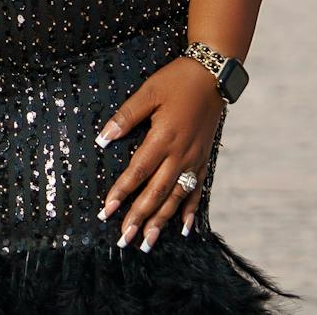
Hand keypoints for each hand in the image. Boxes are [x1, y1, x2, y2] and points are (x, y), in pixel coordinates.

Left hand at [98, 56, 223, 251]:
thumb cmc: (177, 80)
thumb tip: (103, 138)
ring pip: (176, 197)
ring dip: (161, 221)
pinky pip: (197, 190)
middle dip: (139, 217)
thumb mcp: (148, 91)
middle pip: (156, 192)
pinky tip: (184, 227)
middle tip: (124, 239)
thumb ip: (126, 116)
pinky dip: (190, 210)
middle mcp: (180, 154)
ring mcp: (195, 159)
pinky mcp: (204, 159)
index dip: (121, 193)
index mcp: (163, 138)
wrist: (213, 75)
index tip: (107, 211)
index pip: (138, 172)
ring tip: (148, 241)